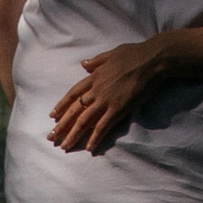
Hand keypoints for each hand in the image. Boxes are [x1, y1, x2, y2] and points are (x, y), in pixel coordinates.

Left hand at [47, 37, 171, 155]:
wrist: (151, 60)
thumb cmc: (134, 54)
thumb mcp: (111, 53)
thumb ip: (96, 61)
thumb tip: (83, 64)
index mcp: (94, 77)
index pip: (73, 93)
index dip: (61, 105)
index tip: (52, 116)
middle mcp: (96, 90)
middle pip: (75, 110)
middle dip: (62, 125)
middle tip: (51, 138)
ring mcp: (106, 100)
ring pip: (85, 121)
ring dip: (73, 135)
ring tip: (65, 146)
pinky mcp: (118, 109)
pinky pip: (103, 126)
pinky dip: (95, 138)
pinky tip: (89, 148)